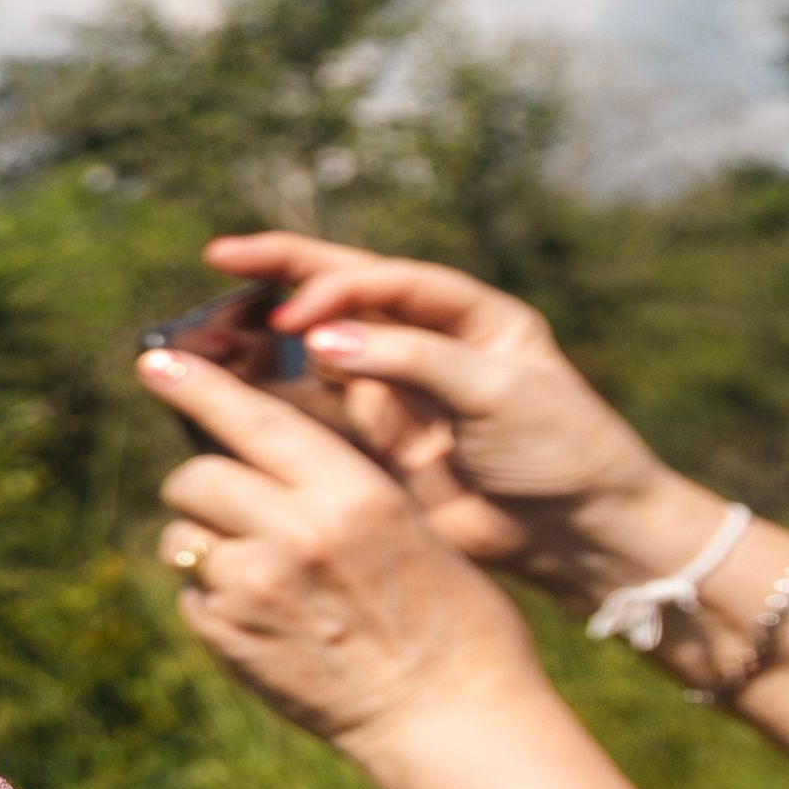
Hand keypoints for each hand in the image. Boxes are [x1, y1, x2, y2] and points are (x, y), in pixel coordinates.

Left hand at [150, 334, 551, 755]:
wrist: (449, 718)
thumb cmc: (451, 618)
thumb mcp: (413, 527)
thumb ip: (340, 485)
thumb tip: (269, 450)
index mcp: (353, 495)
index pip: (255, 421)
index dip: (198, 385)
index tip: (155, 361)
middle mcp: (296, 534)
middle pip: (196, 477)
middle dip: (204, 485)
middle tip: (230, 503)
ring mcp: (253, 588)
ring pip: (181, 535)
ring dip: (205, 542)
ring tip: (262, 571)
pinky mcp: (226, 636)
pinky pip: (190, 591)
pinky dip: (212, 593)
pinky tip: (263, 615)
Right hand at [203, 233, 708, 610]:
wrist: (577, 532)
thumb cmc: (560, 448)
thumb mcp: (497, 392)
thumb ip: (411, 360)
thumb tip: (317, 342)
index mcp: (469, 315)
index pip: (387, 280)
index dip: (334, 286)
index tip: (292, 313)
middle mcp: (426, 344)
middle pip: (342, 295)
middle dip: (280, 274)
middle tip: (220, 256)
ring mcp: (397, 392)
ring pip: (316, 348)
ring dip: (268, 336)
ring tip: (211, 328)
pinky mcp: (375, 442)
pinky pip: (312, 410)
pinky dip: (270, 397)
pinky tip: (228, 386)